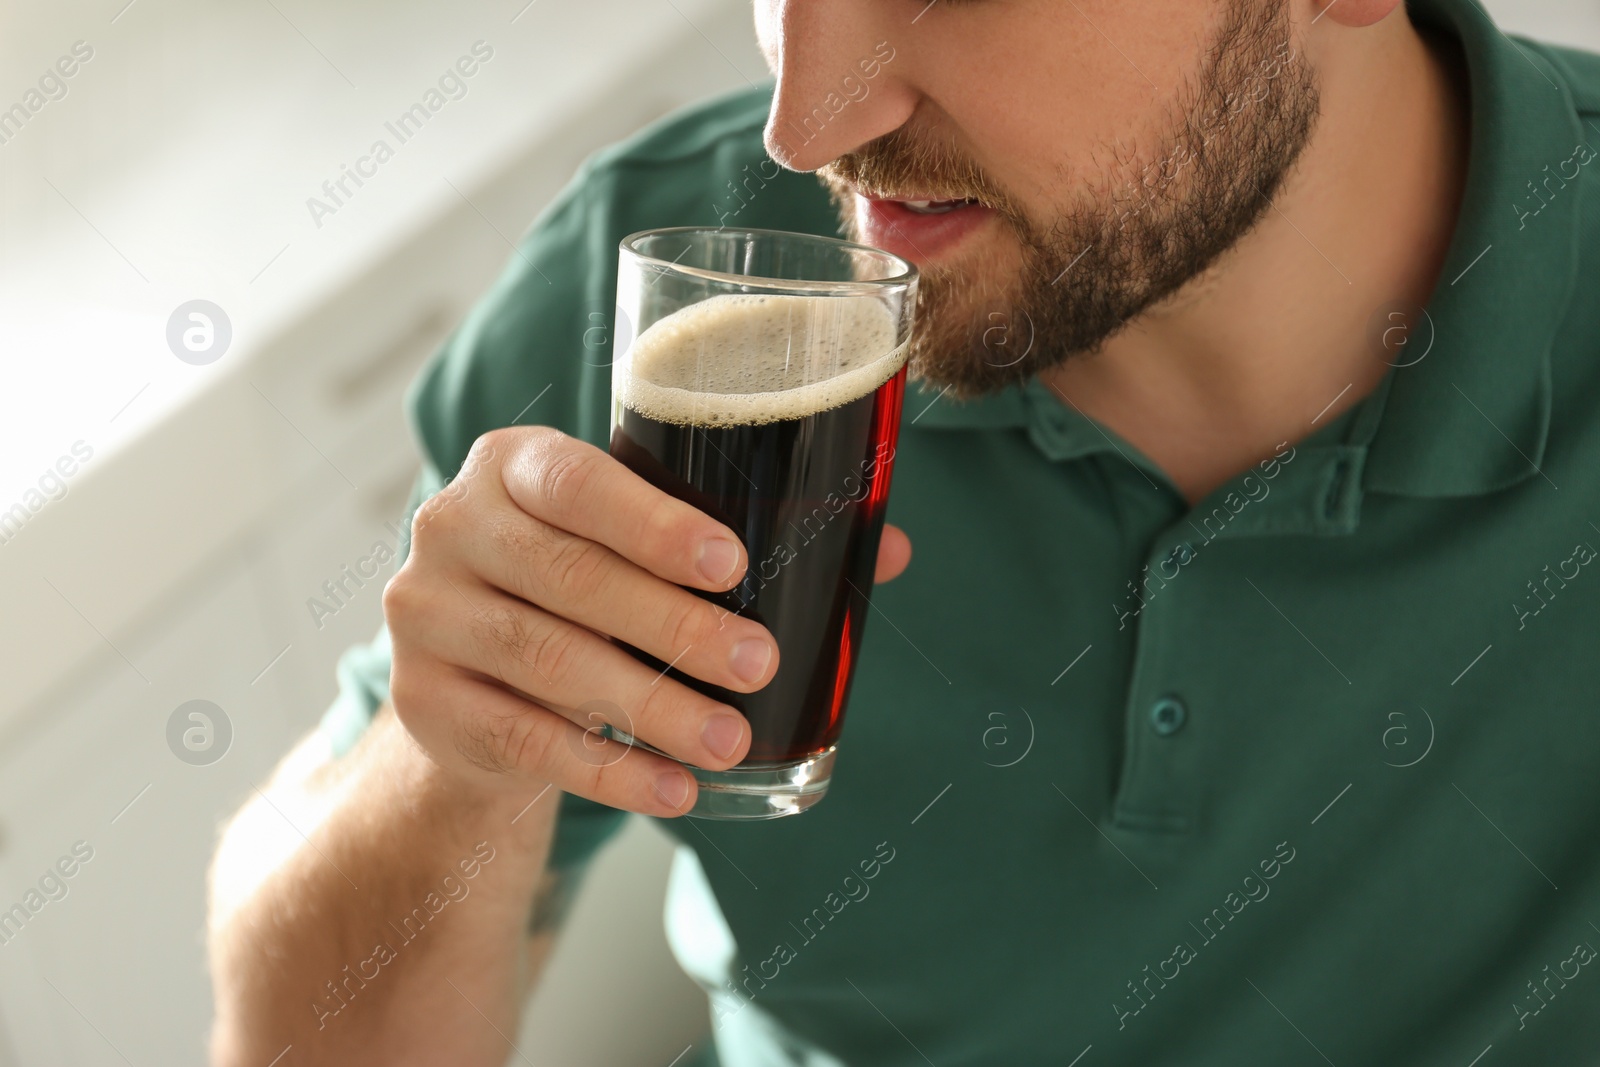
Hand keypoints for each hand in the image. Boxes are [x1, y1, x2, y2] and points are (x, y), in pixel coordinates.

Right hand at [382, 427, 910, 816]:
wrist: (472, 675)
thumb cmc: (581, 586)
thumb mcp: (634, 545)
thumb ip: (740, 538)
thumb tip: (890, 549)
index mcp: (509, 465)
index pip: (574, 481)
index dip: (650, 522)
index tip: (731, 563)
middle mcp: (451, 528)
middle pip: (568, 579)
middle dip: (673, 626)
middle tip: (759, 663)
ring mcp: (426, 618)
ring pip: (548, 663)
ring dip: (651, 706)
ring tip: (732, 737)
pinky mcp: (424, 704)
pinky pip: (524, 740)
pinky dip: (608, 770)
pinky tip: (675, 787)